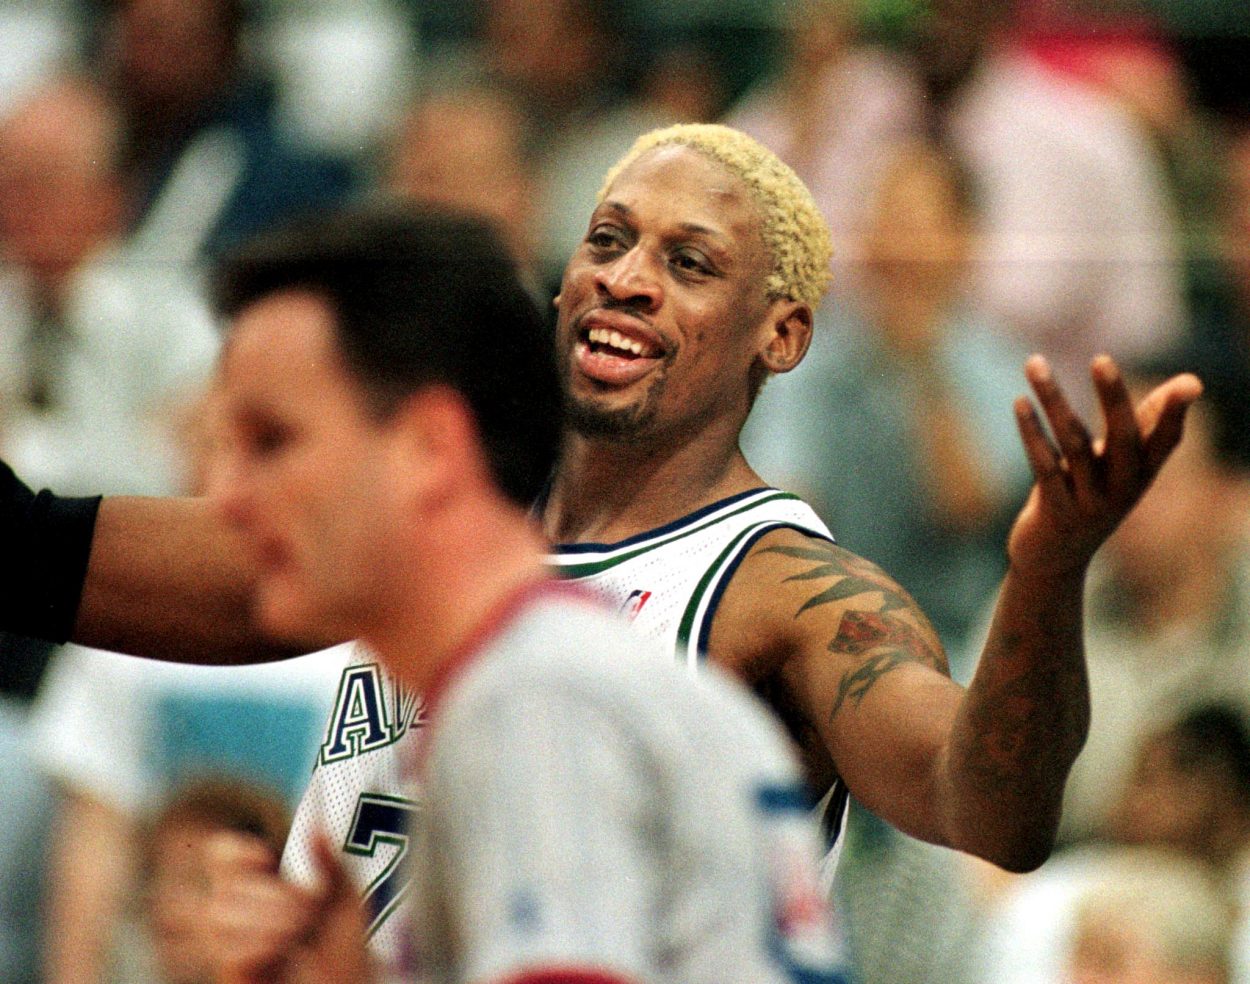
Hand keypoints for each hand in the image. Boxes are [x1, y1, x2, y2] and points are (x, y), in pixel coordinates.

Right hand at [204, 832, 371, 983]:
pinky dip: (257, 946)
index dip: (233, 852)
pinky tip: (283, 952)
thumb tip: (318, 824)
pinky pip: (226, 953)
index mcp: (261, 889)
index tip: (265, 858)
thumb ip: (331, 862)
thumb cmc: (348, 954)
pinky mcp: (234, 977)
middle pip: (221, 886)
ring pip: (216, 915)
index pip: (220, 856)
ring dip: (263, 918)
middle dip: (267, 893)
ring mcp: (233, 950)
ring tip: (298, 932)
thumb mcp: (347, 902)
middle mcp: (240, 917)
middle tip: (306, 912)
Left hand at [1007, 353, 1201, 577]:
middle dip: (1113, 397)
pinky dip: (1032, 433)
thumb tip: (1188, 381)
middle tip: (1101, 359)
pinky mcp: (1056, 512)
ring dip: (1053, 400)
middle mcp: (1123, 489)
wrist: (1054, 559)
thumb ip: (1146, 423)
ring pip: (1074, 444)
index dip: (1176, 413)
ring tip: (1035, 363)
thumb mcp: (1121, 465)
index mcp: (1143, 475)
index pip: (1166, 440)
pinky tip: (1020, 404)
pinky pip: (1044, 466)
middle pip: (1123, 437)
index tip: (1190, 385)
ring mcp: (1090, 503)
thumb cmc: (1091, 496)